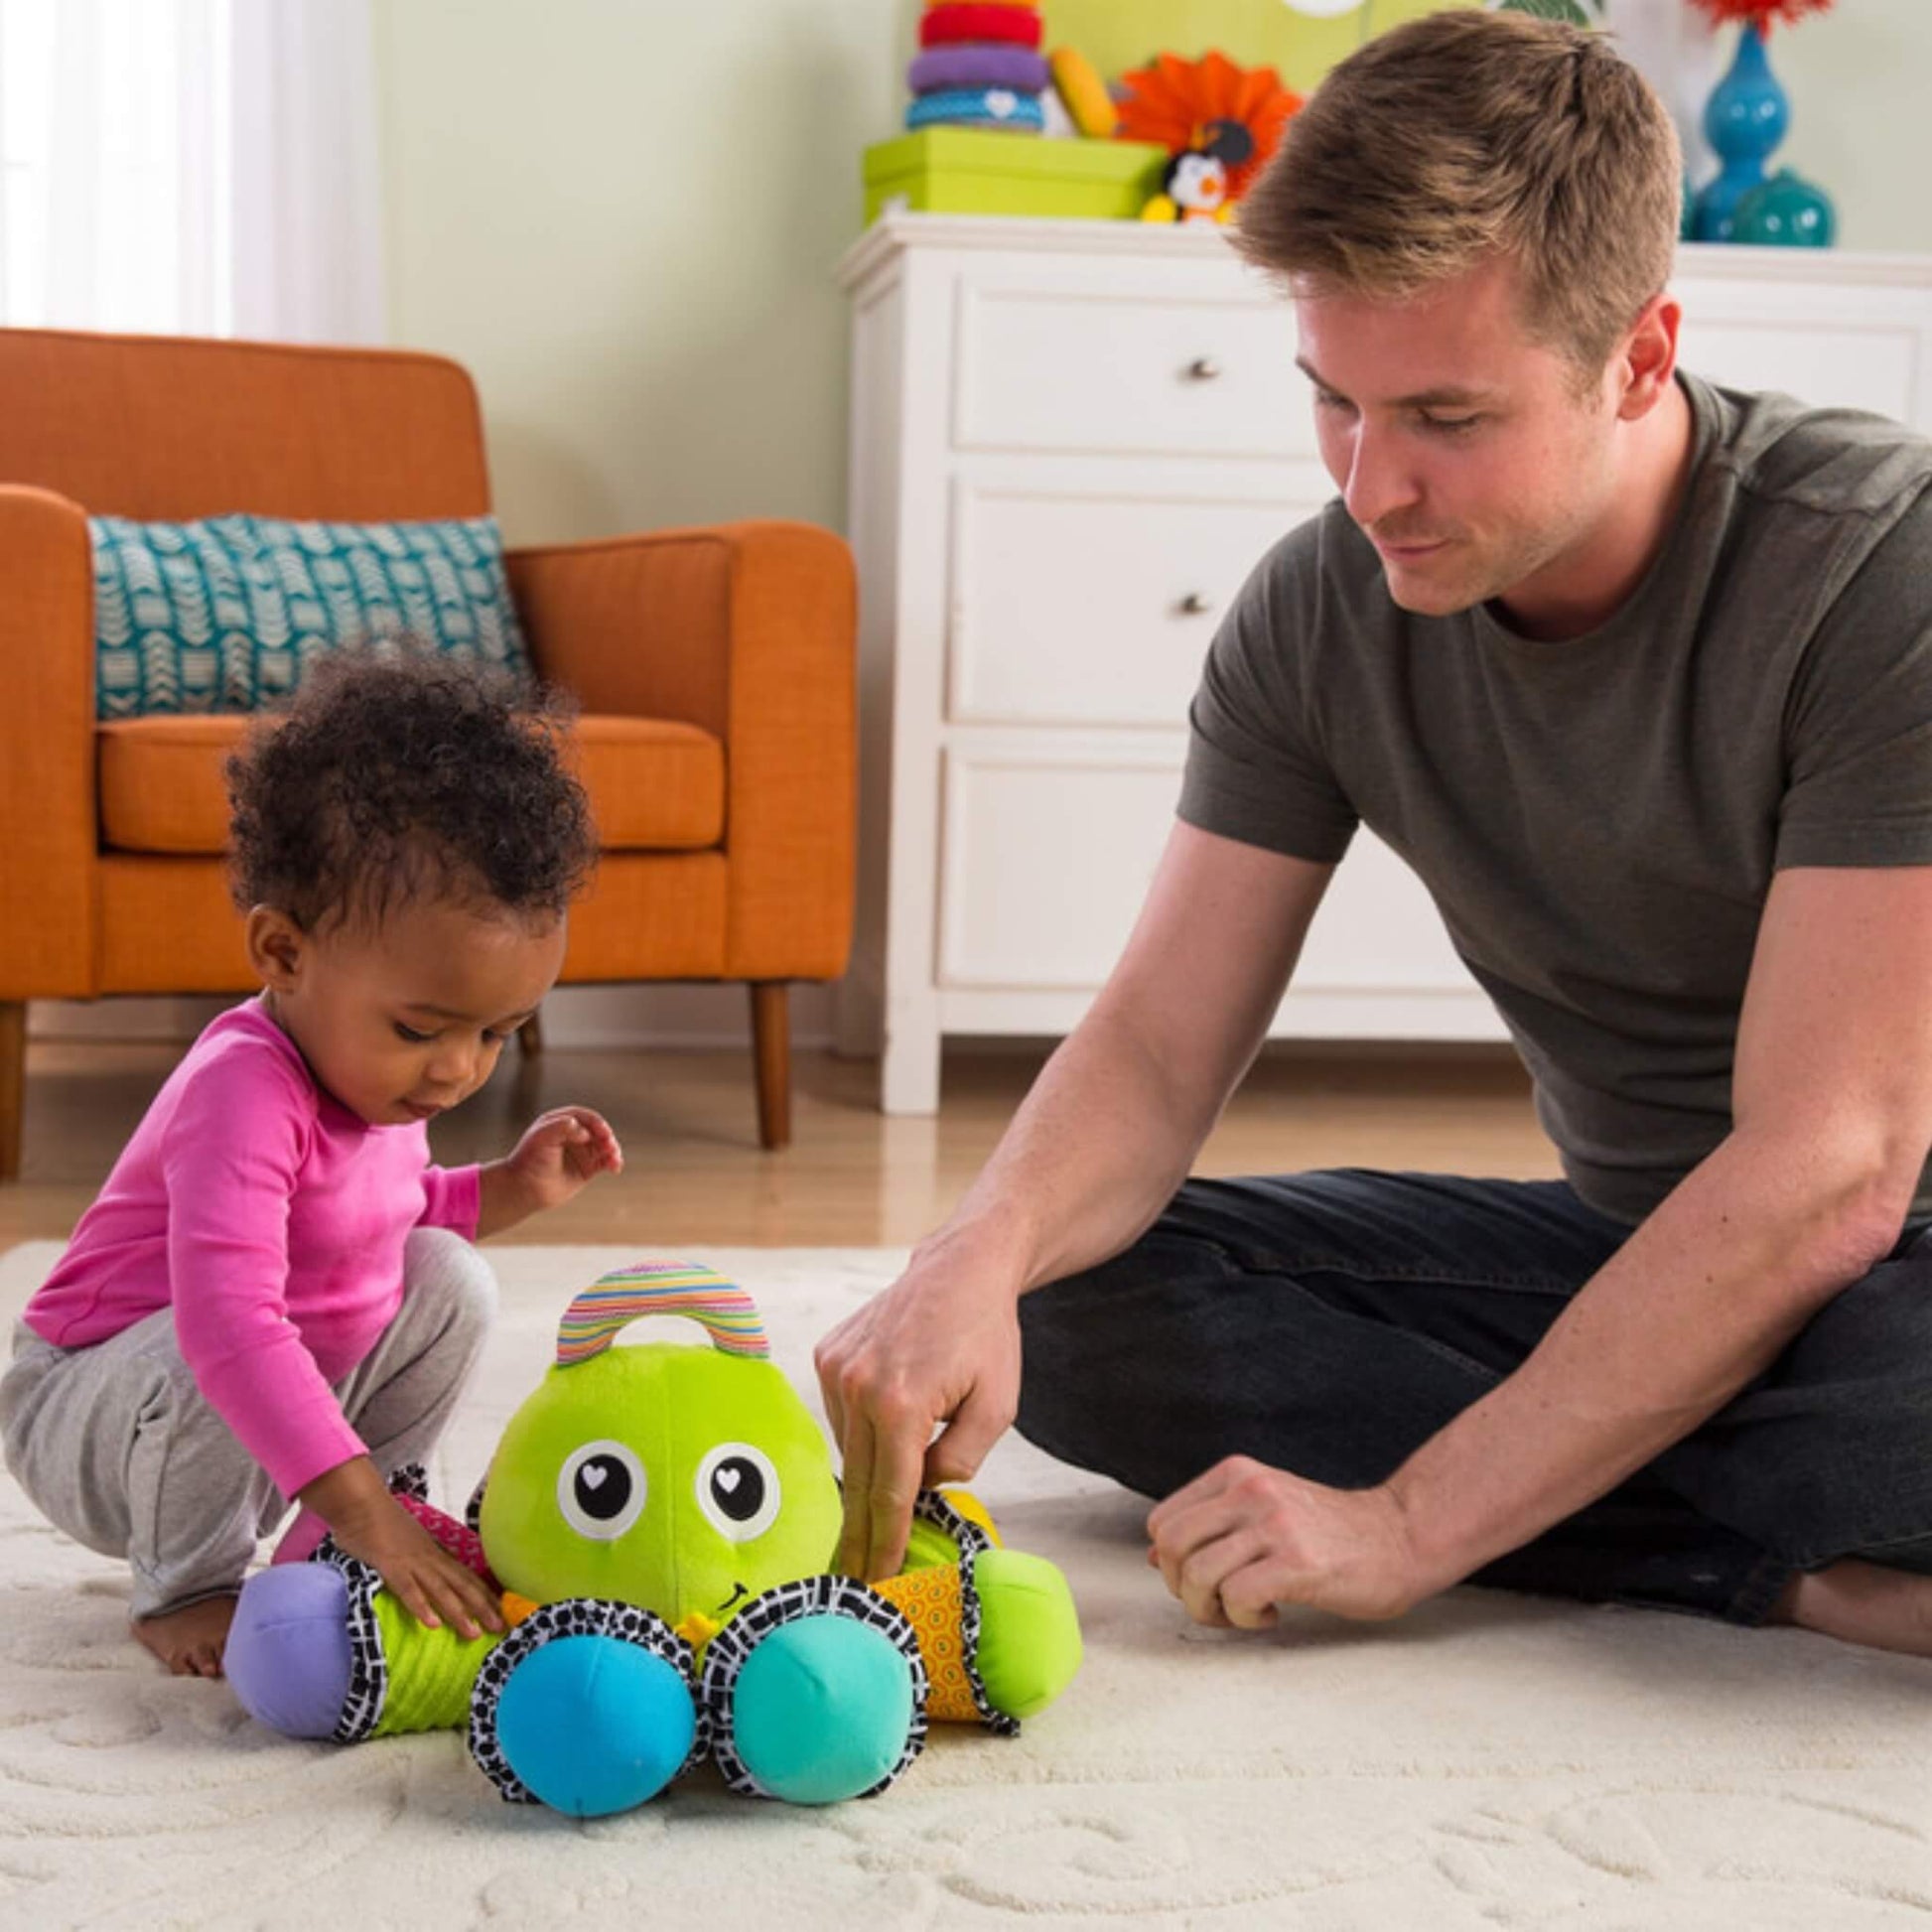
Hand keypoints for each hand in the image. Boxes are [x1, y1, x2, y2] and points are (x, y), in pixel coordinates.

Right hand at [329, 1491, 506, 1640]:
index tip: (502, 1611)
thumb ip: (420, 1555)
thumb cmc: (380, 1519)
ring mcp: (412, 1562)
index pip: (466, 1575)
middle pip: (461, 1585)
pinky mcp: (391, 1565)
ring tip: (474, 1633)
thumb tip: (431, 1570)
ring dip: (458, 1612)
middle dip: (482, 1607)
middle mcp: (429, 1558)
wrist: (361, 1501)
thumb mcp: (409, 1539)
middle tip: (501, 1628)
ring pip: (441, 1590)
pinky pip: (408, 1589)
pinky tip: (432, 1624)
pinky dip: (421, 1606)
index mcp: (434, 1552)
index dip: (484, 1593)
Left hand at [504, 1105, 622, 1212]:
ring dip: (613, 1150)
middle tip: (609, 1146)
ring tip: (614, 1160)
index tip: (601, 1133)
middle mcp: (573, 1135)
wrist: (524, 1188)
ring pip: (604, 1146)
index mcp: (561, 1122)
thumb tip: (585, 1132)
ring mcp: (581, 1151)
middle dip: (607, 1137)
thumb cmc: (529, 1161)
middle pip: (598, 1131)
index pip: (585, 1117)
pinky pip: (605, 1162)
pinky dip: (613, 1163)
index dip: (596, 1123)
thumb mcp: (541, 1138)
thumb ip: (561, 1128)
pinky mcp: (588, 1168)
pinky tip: (615, 1168)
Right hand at [815, 1233, 1024, 1581]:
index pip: (891, 1494)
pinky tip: (885, 1426)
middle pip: (859, 1482)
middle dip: (860, 1534)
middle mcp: (858, 1386)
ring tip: (883, 1497)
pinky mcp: (827, 1355)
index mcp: (902, 1403)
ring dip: (867, 1475)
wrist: (960, 1269)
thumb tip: (921, 1489)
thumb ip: (960, 1461)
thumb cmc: (987, 1338)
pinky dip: (860, 1434)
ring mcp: (836, 1368)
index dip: (884, 1543)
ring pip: (849, 1450)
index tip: (876, 1581)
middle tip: (856, 1578)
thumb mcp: (998, 1407)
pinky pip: (839, 1417)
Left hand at [1145, 1456, 1431, 1629]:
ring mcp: (1274, 1524)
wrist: (1400, 1536)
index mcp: (1235, 1474)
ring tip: (1246, 1611)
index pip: (1162, 1521)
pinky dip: (1243, 1620)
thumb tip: (1153, 1556)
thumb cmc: (1330, 1533)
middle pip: (1169, 1545)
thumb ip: (1210, 1529)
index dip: (1171, 1562)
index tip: (1204, 1581)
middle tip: (1218, 1603)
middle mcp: (1249, 1490)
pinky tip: (1270, 1614)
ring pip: (1197, 1574)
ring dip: (1212, 1610)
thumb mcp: (1262, 1512)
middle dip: (1182, 1589)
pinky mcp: (1298, 1562)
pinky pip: (1236, 1597)